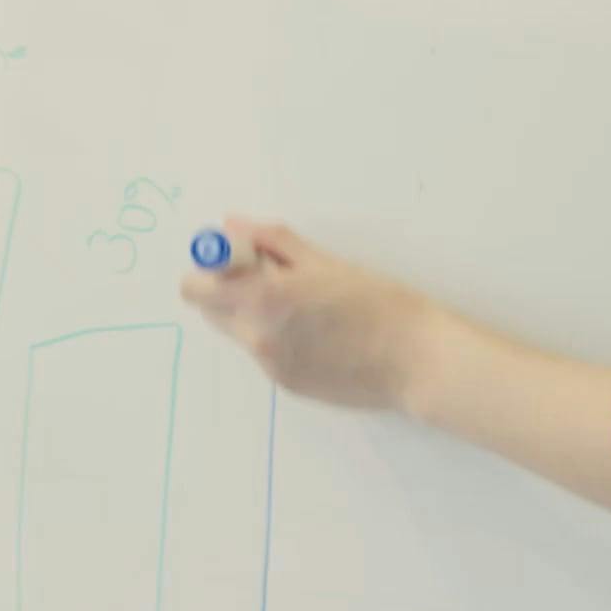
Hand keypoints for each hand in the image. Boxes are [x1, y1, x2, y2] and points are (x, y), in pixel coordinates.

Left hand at [179, 218, 451, 414]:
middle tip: (276, 276)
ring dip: (256, 313)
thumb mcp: (324, 262)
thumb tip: (233, 226)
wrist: (414, 360)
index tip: (241, 257)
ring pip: (240, 331)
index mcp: (262, 299)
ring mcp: (269, 365)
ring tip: (306, 306)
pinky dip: (279, 338)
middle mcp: (256, 337)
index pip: (195, 288)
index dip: (213, 268)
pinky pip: (265, 352)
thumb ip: (272, 243)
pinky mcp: (287, 385)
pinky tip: (320, 333)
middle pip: (211, 311)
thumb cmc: (378, 303)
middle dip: (231, 290)